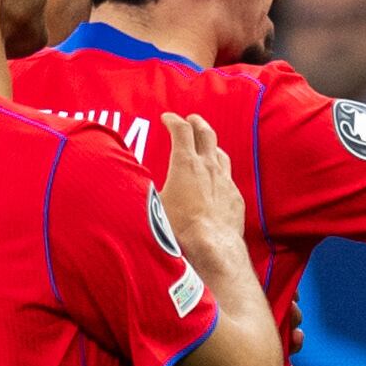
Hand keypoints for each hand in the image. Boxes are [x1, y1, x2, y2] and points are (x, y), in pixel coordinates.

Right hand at [158, 112, 248, 269]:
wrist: (212, 247)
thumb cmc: (178, 227)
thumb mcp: (153, 203)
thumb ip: (145, 189)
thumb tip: (130, 183)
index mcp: (186, 163)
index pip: (181, 130)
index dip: (173, 120)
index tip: (167, 118)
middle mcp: (209, 167)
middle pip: (206, 134)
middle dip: (197, 123)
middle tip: (191, 119)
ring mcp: (225, 182)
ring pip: (221, 154)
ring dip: (211, 146)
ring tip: (206, 146)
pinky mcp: (235, 198)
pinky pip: (228, 178)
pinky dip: (220, 173)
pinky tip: (216, 181)